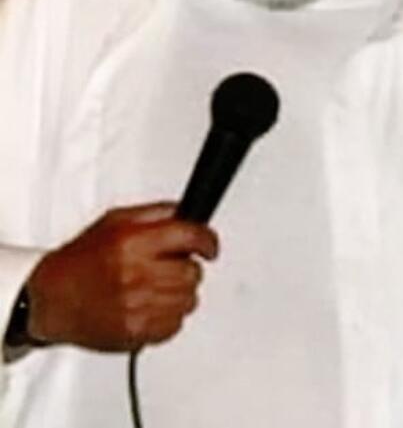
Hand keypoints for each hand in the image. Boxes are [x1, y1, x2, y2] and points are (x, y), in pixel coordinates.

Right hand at [25, 202, 218, 351]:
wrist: (48, 300)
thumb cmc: (80, 261)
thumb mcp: (115, 222)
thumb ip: (157, 214)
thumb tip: (188, 213)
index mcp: (131, 243)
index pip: (190, 237)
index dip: (207, 241)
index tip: (209, 246)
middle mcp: (135, 275)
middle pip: (193, 272)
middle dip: (186, 268)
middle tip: (166, 268)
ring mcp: (136, 306)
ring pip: (189, 300)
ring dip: (178, 293)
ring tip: (152, 288)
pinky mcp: (136, 332)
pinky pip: (176, 324)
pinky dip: (168, 317)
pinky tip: (147, 307)